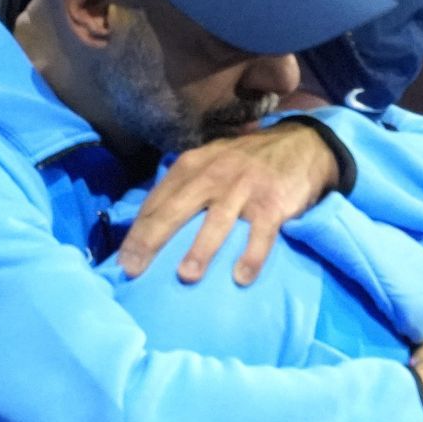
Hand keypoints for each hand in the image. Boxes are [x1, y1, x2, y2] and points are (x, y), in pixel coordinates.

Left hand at [116, 121, 337, 284]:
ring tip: (186, 275)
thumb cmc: (245, 163)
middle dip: (153, 239)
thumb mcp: (210, 163)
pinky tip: (241, 277)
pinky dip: (252, 255)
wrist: (301, 144)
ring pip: (218, 221)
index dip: (137, 231)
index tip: (122, 262)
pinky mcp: (274, 202)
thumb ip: (183, 188)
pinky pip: (262, 233)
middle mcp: (215, 174)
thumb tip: (146, 227)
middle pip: (177, 209)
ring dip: (201, 249)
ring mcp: (245, 188)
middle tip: (134, 268)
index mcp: (192, 165)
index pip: (157, 200)